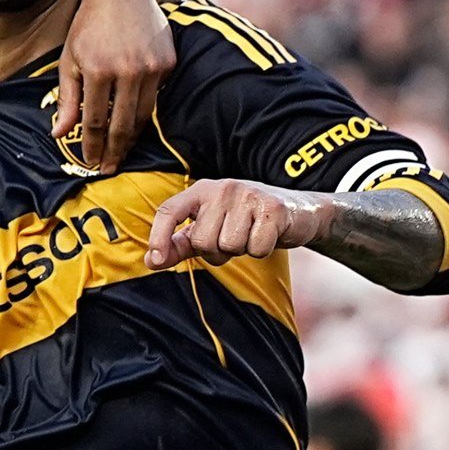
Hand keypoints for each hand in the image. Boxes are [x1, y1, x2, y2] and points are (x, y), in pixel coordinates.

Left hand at [53, 0, 175, 173]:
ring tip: (122, 152)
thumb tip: (59, 135)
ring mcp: (152, 66)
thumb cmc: (88, 27)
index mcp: (98, 69)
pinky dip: (145, 110)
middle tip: (109, 169)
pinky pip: (157, 95)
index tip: (91, 163)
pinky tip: (135, 122)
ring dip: (132, 138)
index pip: (96, 122)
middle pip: (123, 125)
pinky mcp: (168, 61)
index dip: (93, 147)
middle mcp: (128, 69)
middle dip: (115, 152)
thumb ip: (67, 100)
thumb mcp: (70, 60)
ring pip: (144, 115)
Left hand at [145, 179, 331, 269]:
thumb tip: (150, 261)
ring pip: (229, 246)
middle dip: (217, 251)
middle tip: (233, 238)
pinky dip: (261, 250)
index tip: (154, 260)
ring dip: (240, 250)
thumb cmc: (245, 222)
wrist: (298, 212)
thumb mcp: (209, 229)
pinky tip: (267, 236)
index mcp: (201, 190)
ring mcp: (247, 196)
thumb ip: (180, 244)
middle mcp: (221, 188)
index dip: (158, 236)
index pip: (170, 211)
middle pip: (202, 241)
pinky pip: (255, 249)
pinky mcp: (272, 209)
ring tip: (250, 235)